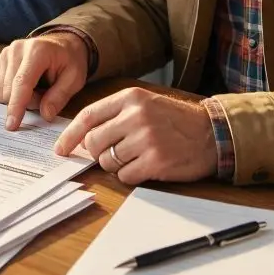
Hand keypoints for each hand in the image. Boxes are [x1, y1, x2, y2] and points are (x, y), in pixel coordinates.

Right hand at [0, 32, 88, 130]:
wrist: (62, 44)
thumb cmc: (69, 60)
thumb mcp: (74, 78)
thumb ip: (60, 96)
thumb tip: (45, 115)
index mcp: (38, 51)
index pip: (22, 82)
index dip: (16, 105)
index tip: (12, 125)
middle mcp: (17, 49)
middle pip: (11, 90)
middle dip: (28, 101)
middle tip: (46, 94)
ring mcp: (6, 52)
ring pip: (4, 91)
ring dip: (22, 97)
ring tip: (39, 87)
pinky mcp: (0, 58)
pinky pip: (1, 86)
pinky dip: (14, 91)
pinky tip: (28, 83)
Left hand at [54, 87, 216, 185]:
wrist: (212, 133)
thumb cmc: (176, 121)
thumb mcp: (146, 104)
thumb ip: (116, 115)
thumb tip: (83, 137)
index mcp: (131, 98)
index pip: (88, 115)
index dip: (70, 134)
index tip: (61, 148)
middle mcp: (136, 116)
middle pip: (94, 142)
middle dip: (98, 153)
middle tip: (114, 153)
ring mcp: (146, 139)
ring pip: (108, 161)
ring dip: (117, 165)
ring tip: (137, 157)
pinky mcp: (156, 161)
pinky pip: (125, 176)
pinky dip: (131, 176)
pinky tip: (146, 167)